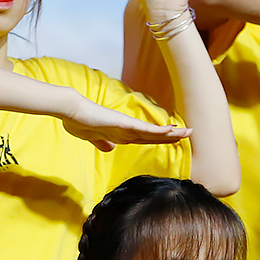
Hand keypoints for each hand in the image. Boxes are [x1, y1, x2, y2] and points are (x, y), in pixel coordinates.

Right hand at [60, 95, 190, 151]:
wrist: (70, 111)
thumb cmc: (78, 122)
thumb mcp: (91, 137)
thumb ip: (102, 142)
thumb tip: (110, 148)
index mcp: (120, 133)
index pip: (145, 138)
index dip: (159, 139)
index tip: (174, 139)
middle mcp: (126, 128)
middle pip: (153, 134)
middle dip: (172, 135)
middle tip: (190, 133)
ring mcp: (125, 125)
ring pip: (152, 131)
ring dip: (170, 132)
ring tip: (187, 131)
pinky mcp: (122, 122)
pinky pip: (143, 129)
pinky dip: (157, 131)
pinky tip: (170, 131)